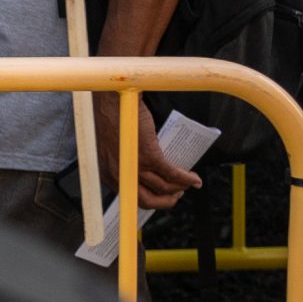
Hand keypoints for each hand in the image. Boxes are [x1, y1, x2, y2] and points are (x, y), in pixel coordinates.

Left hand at [91, 95, 200, 210]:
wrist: (113, 100)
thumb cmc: (112, 118)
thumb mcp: (112, 148)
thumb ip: (123, 161)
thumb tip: (145, 170)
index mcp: (109, 173)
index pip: (130, 197)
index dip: (150, 200)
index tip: (161, 197)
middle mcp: (120, 174)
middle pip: (148, 201)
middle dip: (166, 201)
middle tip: (177, 194)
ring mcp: (135, 165)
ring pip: (164, 187)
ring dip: (180, 188)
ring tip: (188, 183)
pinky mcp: (148, 155)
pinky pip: (172, 173)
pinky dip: (186, 178)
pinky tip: (193, 177)